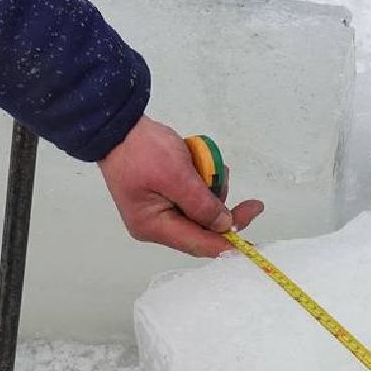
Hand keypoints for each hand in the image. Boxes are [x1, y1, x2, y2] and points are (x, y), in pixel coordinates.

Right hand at [99, 116, 262, 255]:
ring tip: (213, 168)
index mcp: (154, 226)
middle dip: (222, 210)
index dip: (229, 241)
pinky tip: (203, 166)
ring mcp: (158, 212)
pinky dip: (202, 185)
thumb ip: (203, 204)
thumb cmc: (143, 149)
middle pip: (201, 230)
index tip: (254, 236)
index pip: (199, 244)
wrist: (116, 126)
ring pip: (200, 213)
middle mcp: (156, 226)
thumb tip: (225, 226)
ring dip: (213, 193)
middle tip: (251, 202)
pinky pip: (191, 200)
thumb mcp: (177, 175)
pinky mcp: (163, 198)